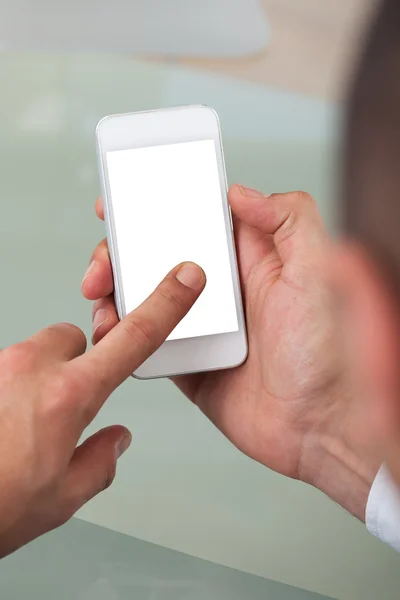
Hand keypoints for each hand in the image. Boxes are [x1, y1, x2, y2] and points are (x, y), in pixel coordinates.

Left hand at [0, 262, 204, 557]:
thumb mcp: (62, 498)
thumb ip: (100, 462)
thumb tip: (114, 441)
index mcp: (69, 397)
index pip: (134, 340)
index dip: (167, 305)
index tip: (185, 281)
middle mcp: (31, 368)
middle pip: (74, 337)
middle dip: (79, 362)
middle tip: (66, 404)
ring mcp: (0, 365)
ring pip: (38, 350)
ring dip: (43, 375)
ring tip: (25, 421)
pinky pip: (9, 365)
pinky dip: (13, 385)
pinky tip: (3, 420)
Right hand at [84, 186, 380, 518]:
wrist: (317, 427)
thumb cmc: (328, 354)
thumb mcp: (319, 273)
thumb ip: (290, 220)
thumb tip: (242, 193)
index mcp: (248, 260)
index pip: (192, 221)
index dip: (154, 208)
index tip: (121, 203)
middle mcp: (220, 290)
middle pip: (156, 256)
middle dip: (120, 252)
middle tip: (103, 264)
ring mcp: (200, 327)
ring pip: (144, 297)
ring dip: (114, 292)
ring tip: (100, 297)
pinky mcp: (187, 362)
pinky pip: (145, 341)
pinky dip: (122, 334)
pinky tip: (111, 332)